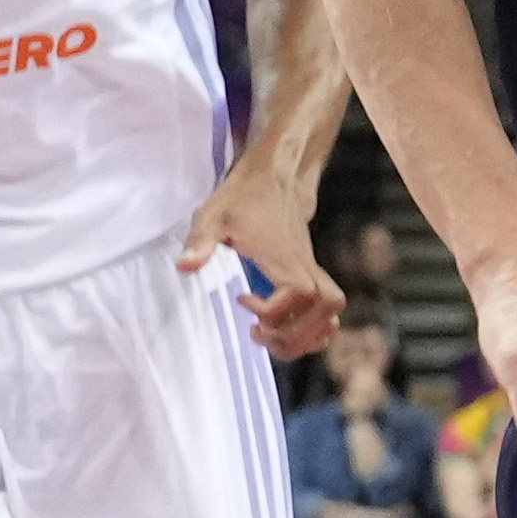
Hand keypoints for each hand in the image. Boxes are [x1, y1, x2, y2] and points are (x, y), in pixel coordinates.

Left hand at [176, 159, 343, 357]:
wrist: (273, 180)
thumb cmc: (242, 199)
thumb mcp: (212, 217)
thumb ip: (201, 243)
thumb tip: (185, 267)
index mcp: (283, 256)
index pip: (295, 295)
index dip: (269, 309)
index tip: (241, 299)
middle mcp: (305, 266)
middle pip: (323, 311)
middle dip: (293, 334)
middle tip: (260, 333)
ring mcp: (312, 270)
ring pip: (331, 313)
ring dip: (307, 335)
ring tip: (275, 337)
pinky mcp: (311, 273)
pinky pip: (329, 309)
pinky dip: (316, 327)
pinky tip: (290, 327)